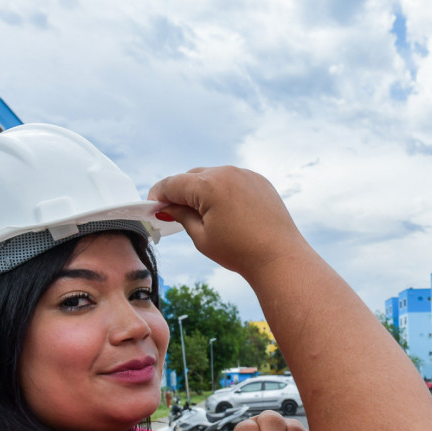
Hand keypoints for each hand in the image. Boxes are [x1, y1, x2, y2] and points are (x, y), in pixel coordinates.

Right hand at [147, 167, 311, 278]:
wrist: (279, 257)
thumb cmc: (240, 252)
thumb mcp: (201, 237)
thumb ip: (181, 216)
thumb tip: (166, 207)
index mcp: (208, 186)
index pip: (173, 183)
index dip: (158, 195)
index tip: (152, 206)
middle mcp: (227, 173)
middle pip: (191, 177)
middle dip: (180, 192)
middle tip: (172, 212)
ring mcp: (245, 174)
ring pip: (213, 176)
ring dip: (202, 190)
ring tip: (200, 214)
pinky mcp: (259, 181)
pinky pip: (233, 180)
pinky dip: (223, 190)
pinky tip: (224, 211)